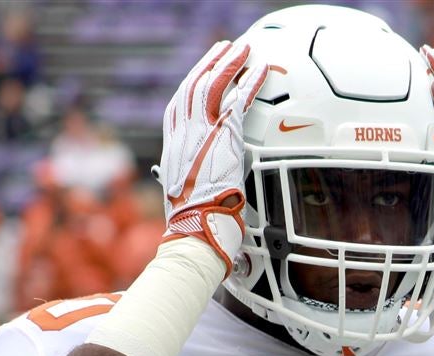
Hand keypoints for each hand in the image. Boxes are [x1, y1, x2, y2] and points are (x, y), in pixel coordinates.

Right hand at [153, 41, 267, 271]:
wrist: (195, 230)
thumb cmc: (194, 221)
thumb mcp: (188, 193)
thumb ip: (195, 177)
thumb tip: (202, 178)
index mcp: (172, 146)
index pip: (179, 105)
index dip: (192, 84)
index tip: (203, 71)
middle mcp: (182, 134)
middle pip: (193, 86)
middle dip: (210, 64)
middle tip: (224, 48)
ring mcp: (200, 132)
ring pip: (212, 85)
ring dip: (229, 63)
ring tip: (243, 48)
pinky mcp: (222, 136)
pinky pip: (238, 100)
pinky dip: (250, 82)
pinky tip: (260, 68)